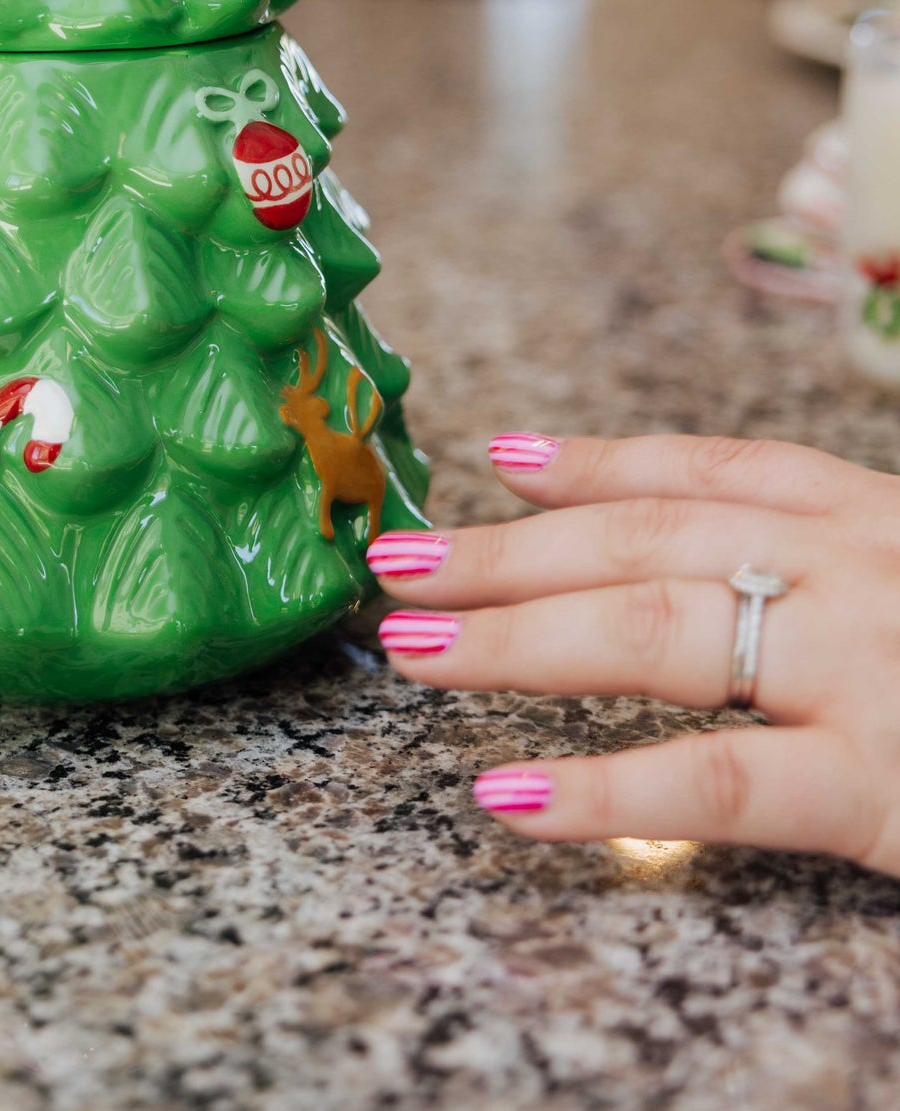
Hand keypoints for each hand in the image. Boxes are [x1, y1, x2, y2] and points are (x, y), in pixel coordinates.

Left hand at [369, 432, 899, 872]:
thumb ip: (836, 572)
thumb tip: (741, 573)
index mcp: (873, 521)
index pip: (710, 473)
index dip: (595, 463)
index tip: (499, 458)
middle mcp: (856, 567)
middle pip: (647, 542)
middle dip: (508, 552)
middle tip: (401, 563)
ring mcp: (864, 667)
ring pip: (653, 630)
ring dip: (514, 634)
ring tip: (415, 649)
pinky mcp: (879, 783)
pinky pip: (714, 781)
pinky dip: (602, 788)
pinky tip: (511, 794)